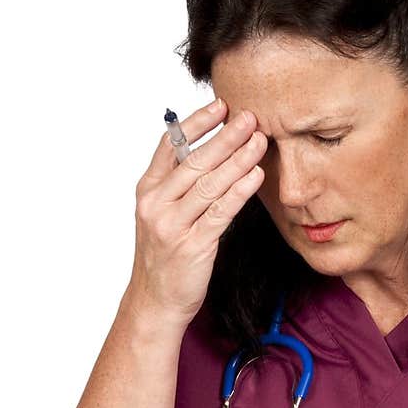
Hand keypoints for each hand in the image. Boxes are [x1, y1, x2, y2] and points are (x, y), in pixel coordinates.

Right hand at [126, 96, 266, 327]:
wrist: (156, 301)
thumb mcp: (163, 213)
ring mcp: (172, 225)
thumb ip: (180, 184)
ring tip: (260, 141)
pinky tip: (256, 175)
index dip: (197, 123)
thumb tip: (213, 151)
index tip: (222, 105)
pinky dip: (239, 191)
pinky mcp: (192, 245)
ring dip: (238, 159)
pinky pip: (220, 212)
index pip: (170, 145)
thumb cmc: (166, 255)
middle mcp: (156, 203)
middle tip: (250, 117)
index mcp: (147, 190)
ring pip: (210, 184)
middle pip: (194, 161)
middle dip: (225, 137)